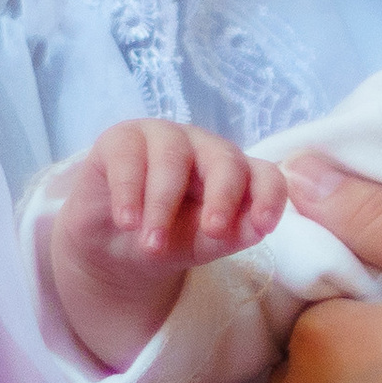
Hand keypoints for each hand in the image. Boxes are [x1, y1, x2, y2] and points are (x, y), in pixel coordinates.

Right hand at [48, 123, 285, 372]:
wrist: (112, 244)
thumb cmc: (168, 239)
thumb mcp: (201, 245)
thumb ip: (230, 235)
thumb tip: (258, 227)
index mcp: (234, 174)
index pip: (265, 175)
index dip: (269, 196)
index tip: (264, 226)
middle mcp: (204, 149)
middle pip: (224, 159)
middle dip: (222, 196)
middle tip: (212, 230)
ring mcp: (164, 137)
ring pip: (172, 158)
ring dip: (164, 205)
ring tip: (152, 245)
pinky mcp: (122, 139)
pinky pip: (129, 156)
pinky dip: (129, 191)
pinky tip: (127, 221)